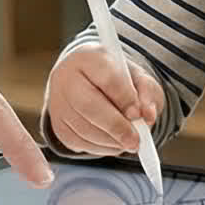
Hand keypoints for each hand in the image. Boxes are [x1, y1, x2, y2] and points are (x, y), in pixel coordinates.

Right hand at [44, 42, 163, 157]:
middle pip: (89, 106)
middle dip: (116, 127)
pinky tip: (113, 142)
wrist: (88, 80)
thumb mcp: (137, 76)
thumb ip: (146, 92)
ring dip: (110, 141)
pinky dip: (100, 148)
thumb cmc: (115, 78)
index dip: (124, 98)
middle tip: (135, 141)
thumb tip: (148, 115)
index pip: (106, 78)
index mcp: (88, 56)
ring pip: (83, 128)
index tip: (138, 114)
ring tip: (128, 141)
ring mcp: (57, 102)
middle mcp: (65, 77)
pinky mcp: (57, 124)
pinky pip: (78, 142)